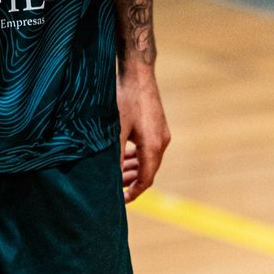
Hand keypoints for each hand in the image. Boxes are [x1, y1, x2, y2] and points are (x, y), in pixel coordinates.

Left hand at [116, 63, 169, 201]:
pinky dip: (138, 156)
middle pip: (149, 171)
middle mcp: (161, 143)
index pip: (146, 179)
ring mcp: (162, 134)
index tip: (121, 200)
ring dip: (135, 169)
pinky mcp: (159, 127)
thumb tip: (111, 178)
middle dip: (133, 181)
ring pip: (149, 160)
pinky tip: (126, 155)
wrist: (138, 73)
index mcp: (152, 147)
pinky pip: (150, 149)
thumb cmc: (125, 99)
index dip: (134, 192)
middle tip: (116, 188)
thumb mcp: (116, 130)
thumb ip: (115, 156)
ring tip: (119, 174)